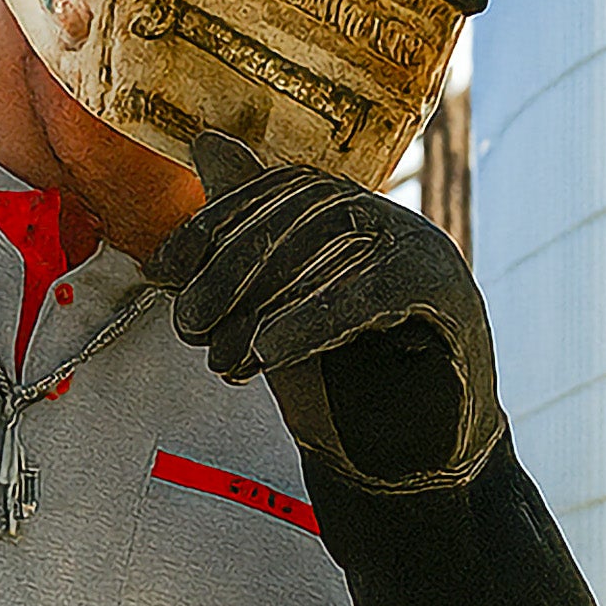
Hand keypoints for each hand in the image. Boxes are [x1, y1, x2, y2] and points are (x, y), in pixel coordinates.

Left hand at [146, 134, 501, 491]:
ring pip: (330, 247)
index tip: (162, 269)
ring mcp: (422, 250)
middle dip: (228, 270)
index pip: (274, 190)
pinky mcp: (443, 295)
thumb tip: (208, 141)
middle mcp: (386, 220)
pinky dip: (314, 317)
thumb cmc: (342, 380)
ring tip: (226, 359)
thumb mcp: (275, 307)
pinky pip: (372, 291)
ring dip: (263, 304)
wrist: (408, 463)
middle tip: (190, 327)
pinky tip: (271, 348)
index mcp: (348, 212)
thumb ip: (243, 236)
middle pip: (298, 214)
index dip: (212, 224)